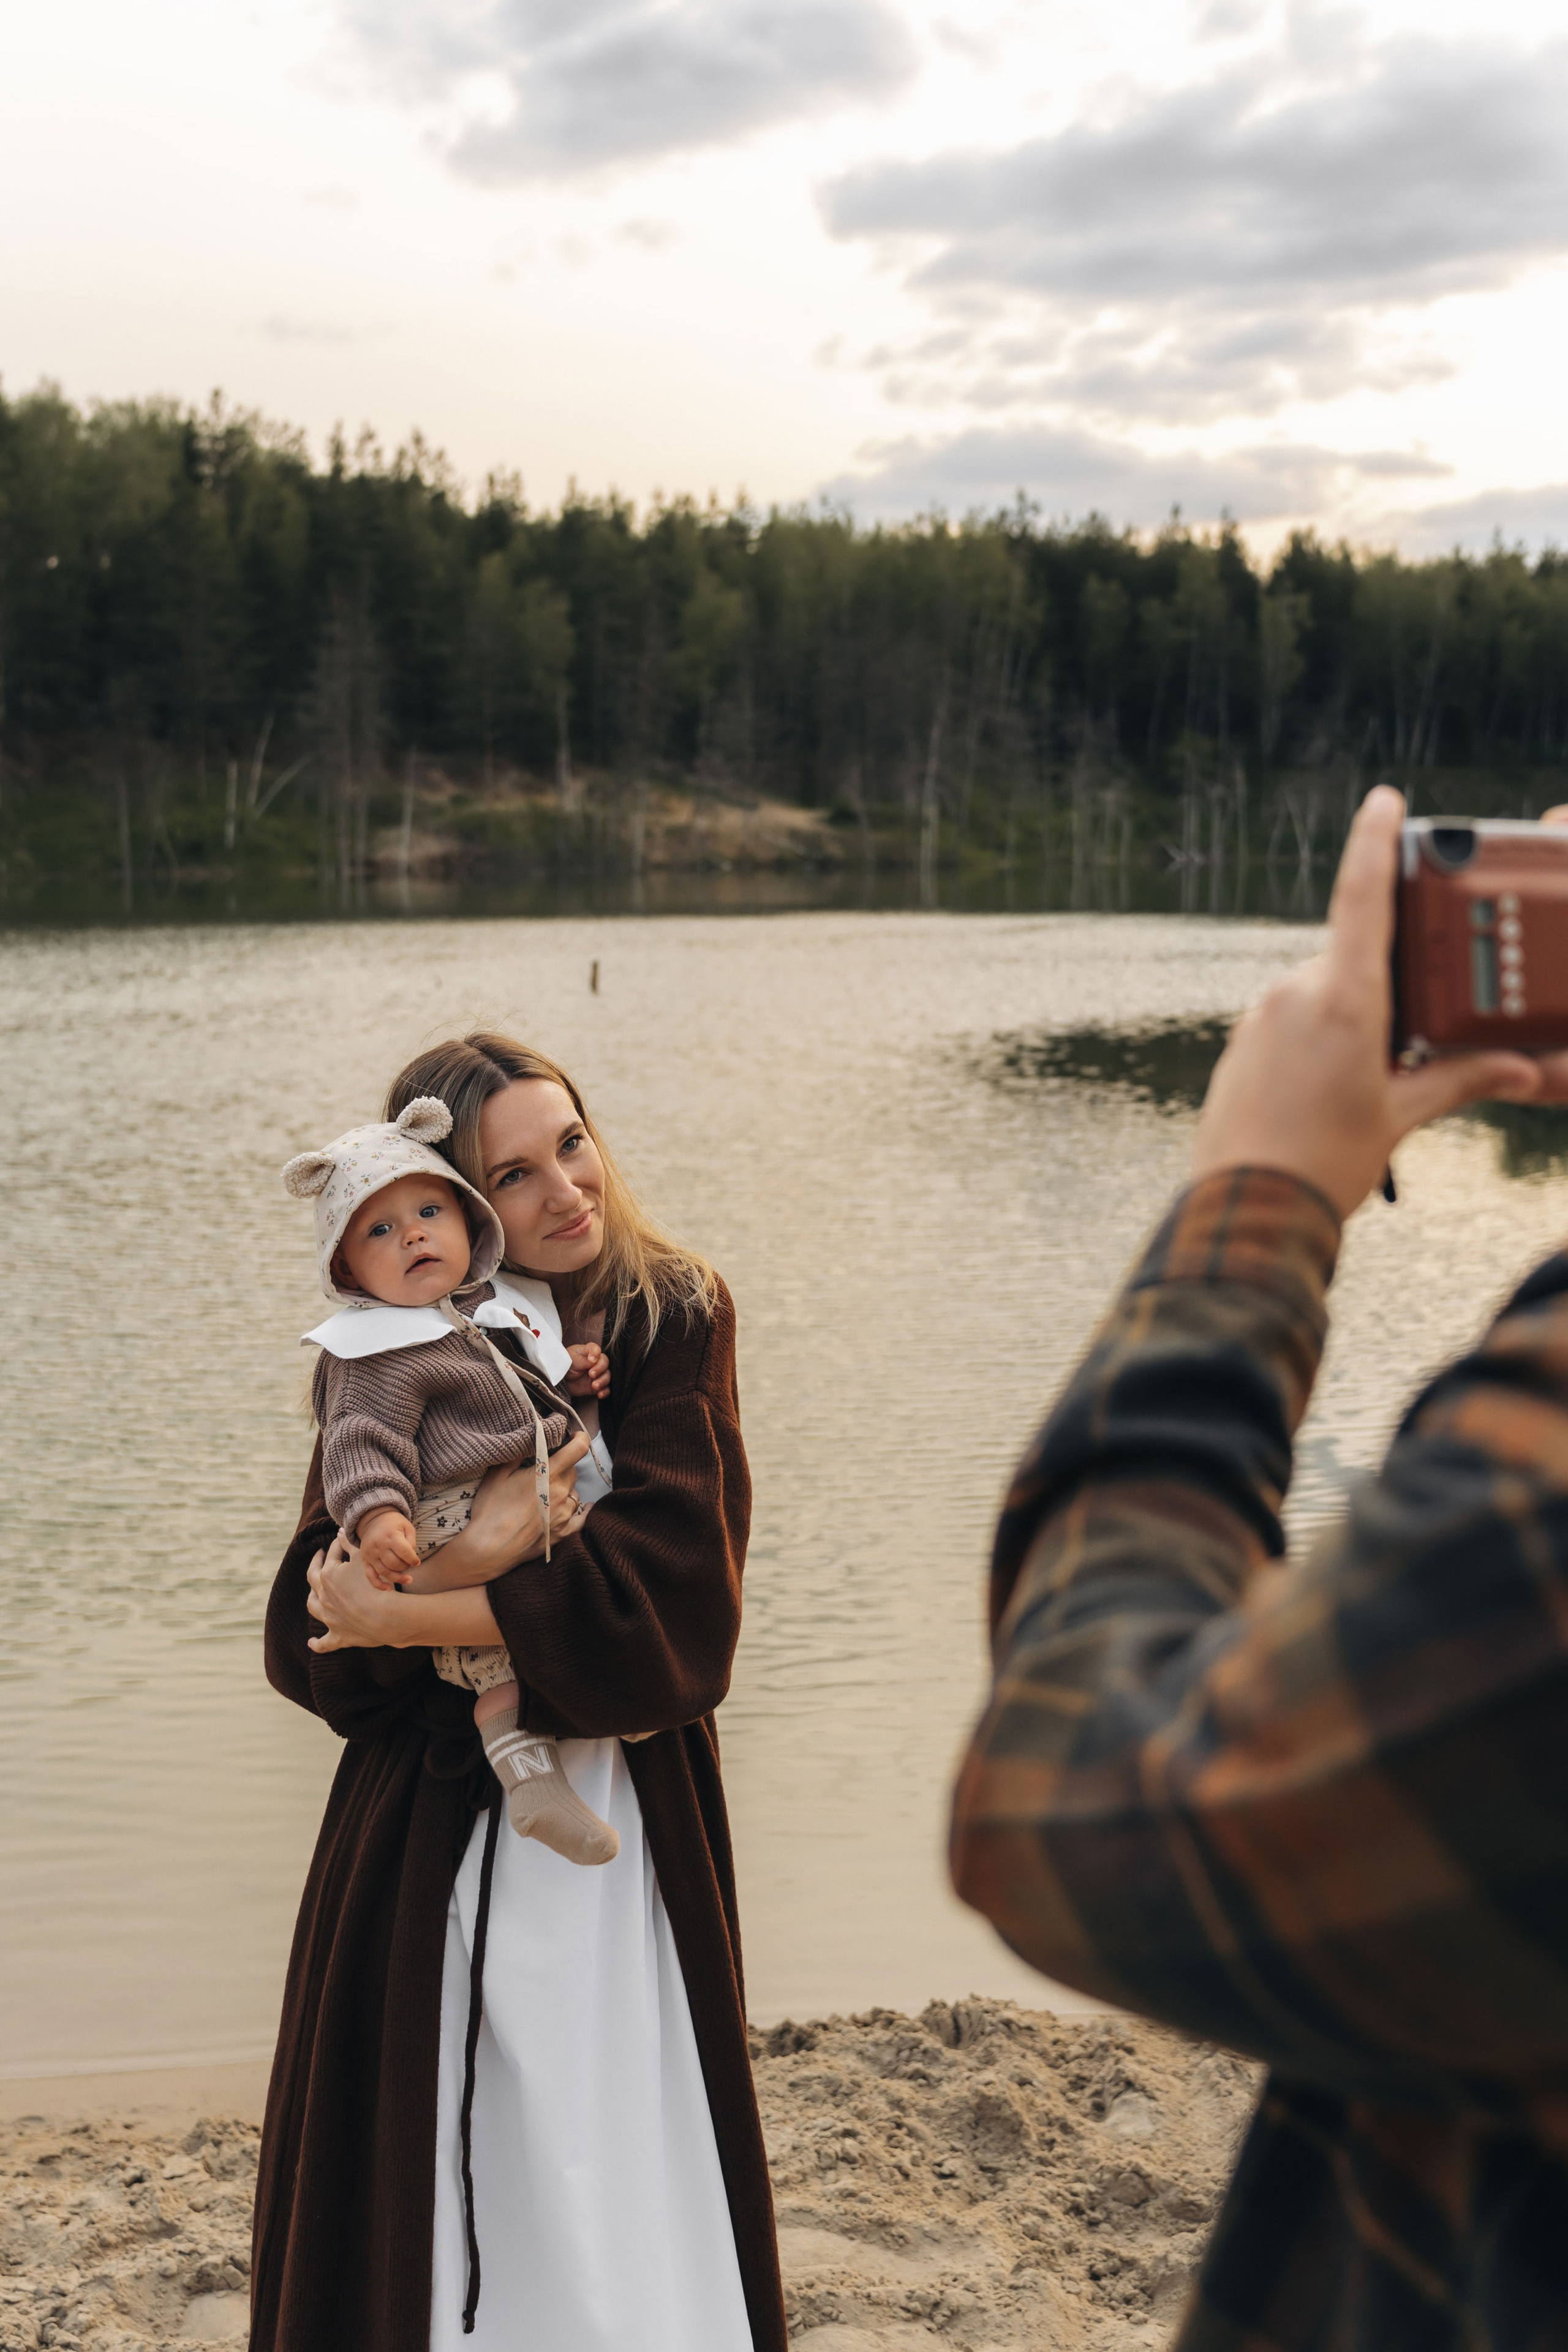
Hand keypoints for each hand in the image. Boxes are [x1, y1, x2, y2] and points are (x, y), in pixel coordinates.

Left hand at [307, 1533, 406, 1651]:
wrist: (384, 1616)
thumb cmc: (375, 1584)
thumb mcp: (364, 1558)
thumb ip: (350, 1544)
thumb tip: (339, 1532)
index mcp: (327, 1575)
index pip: (331, 1555)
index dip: (336, 1545)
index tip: (339, 1539)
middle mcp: (322, 1596)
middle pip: (313, 1577)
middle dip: (316, 1563)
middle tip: (319, 1555)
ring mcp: (328, 1617)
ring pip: (313, 1606)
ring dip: (313, 1597)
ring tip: (314, 1592)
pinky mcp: (338, 1636)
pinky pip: (324, 1642)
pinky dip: (317, 1643)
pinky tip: (312, 1642)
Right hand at [359, 1507, 418, 1589]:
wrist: (374, 1519)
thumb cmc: (395, 1524)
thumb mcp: (407, 1526)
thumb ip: (411, 1542)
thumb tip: (412, 1559)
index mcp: (391, 1536)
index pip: (404, 1552)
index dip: (413, 1560)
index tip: (417, 1562)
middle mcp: (379, 1546)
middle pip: (394, 1564)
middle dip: (406, 1567)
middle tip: (410, 1565)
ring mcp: (370, 1554)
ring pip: (384, 1571)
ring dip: (397, 1578)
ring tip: (409, 1579)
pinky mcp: (366, 1560)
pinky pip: (370, 1576)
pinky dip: (378, 1585)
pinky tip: (388, 1588)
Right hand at [433, 1433, 591, 1579]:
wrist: (489, 1548)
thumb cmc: (490, 1509)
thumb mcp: (497, 1474)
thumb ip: (518, 1453)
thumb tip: (532, 1437)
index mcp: (548, 1474)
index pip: (577, 1449)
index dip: (580, 1438)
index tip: (576, 1435)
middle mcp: (562, 1493)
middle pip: (573, 1471)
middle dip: (563, 1467)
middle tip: (546, 1469)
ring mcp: (564, 1515)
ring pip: (575, 1493)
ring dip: (565, 1489)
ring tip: (547, 1494)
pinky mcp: (563, 1534)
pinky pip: (582, 1518)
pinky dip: (583, 1510)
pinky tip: (585, 1506)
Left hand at [564, 1341, 610, 1399]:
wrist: (560, 1383)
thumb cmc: (564, 1367)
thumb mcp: (570, 1360)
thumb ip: (583, 1360)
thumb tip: (594, 1360)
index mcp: (587, 1352)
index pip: (595, 1349)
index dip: (595, 1353)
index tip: (592, 1360)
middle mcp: (595, 1362)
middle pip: (605, 1362)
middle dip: (600, 1368)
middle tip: (591, 1374)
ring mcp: (597, 1374)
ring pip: (607, 1375)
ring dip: (603, 1381)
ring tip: (594, 1385)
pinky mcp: (597, 1386)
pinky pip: (606, 1389)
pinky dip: (604, 1391)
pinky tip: (600, 1394)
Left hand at [1192, 785, 1567, 1219]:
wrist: (1244, 1208)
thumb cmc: (1324, 1163)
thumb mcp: (1401, 1117)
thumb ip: (1460, 1080)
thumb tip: (1520, 1070)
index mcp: (1343, 999)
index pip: (1362, 897)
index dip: (1374, 840)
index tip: (1384, 799)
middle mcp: (1296, 993)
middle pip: (1355, 960)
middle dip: (1388, 991)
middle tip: (1409, 1044)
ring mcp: (1262, 1014)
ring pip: (1323, 993)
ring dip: (1352, 1021)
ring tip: (1362, 1086)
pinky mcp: (1242, 1041)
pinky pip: (1291, 1020)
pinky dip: (1318, 1040)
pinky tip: (1325, 1093)